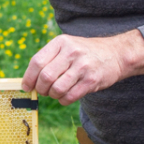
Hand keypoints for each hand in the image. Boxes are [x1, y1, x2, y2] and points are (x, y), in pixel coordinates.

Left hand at [21, 30, 143, 104]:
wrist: (116, 54)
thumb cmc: (85, 53)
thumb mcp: (67, 47)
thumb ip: (49, 59)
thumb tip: (28, 81)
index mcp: (61, 42)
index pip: (37, 62)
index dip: (28, 77)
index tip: (26, 86)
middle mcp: (71, 52)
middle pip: (45, 77)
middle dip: (41, 89)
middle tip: (44, 91)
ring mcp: (83, 66)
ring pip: (57, 89)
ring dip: (53, 95)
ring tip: (56, 92)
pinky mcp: (92, 80)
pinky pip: (70, 97)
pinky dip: (63, 100)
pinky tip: (66, 96)